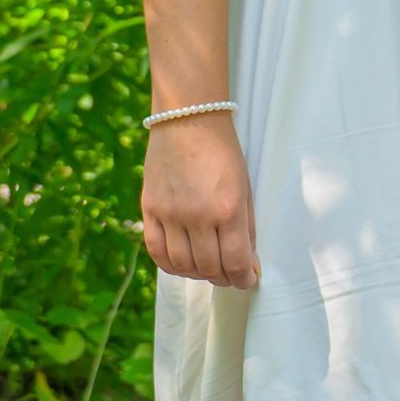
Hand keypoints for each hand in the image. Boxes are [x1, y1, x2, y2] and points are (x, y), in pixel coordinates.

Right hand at [141, 110, 259, 289]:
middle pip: (209, 268)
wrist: (188, 120)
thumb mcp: (245, 187)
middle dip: (224, 278)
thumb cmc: (223, 152)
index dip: (244, 278)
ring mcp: (170, 215)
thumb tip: (250, 262)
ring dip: (198, 274)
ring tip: (209, 269)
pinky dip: (171, 265)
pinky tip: (183, 263)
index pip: (236, 261)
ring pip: (182, 265)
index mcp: (228, 209)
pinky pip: (157, 252)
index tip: (248, 280)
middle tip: (230, 275)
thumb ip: (247, 226)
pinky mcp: (149, 211)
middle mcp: (197, 216)